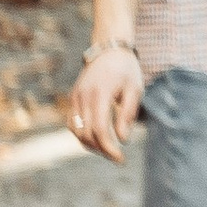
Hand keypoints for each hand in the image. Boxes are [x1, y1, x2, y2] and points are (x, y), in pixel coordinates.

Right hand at [69, 41, 143, 162]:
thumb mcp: (135, 89)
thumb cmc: (126, 69)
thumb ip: (127, 114)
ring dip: (90, 144)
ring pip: (75, 131)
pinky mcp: (73, 97)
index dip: (109, 148)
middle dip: (101, 149)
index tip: (121, 158)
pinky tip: (96, 139)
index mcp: (100, 93)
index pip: (99, 129)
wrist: (109, 48)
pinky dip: (81, 134)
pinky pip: (72, 123)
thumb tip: (122, 139)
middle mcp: (83, 96)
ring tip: (107, 149)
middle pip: (86, 134)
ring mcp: (75, 97)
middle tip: (116, 156)